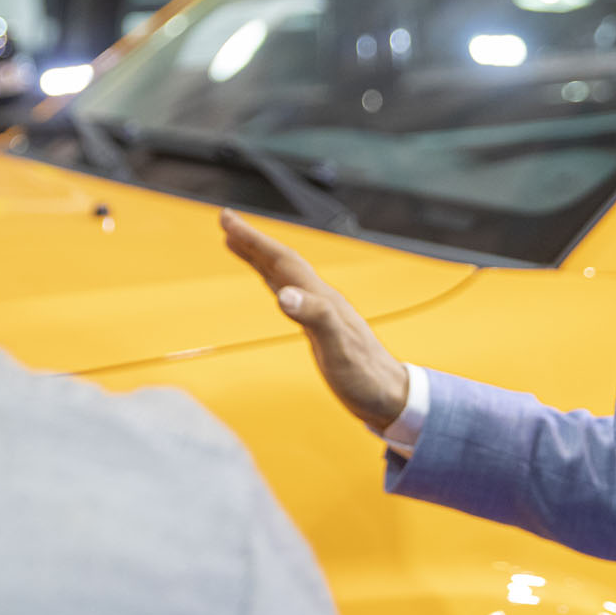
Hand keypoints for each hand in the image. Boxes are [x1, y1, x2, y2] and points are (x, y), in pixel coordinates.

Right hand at [221, 208, 410, 432]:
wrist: (389, 395)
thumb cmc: (365, 375)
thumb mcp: (338, 348)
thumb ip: (314, 317)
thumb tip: (283, 295)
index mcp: (321, 299)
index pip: (282, 260)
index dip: (254, 240)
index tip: (228, 220)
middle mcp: (320, 298)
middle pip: (282, 261)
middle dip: (253, 240)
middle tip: (227, 220)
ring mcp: (321, 311)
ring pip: (284, 274)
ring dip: (260, 256)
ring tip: (238, 244)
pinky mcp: (320, 325)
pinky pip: (290, 292)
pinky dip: (273, 281)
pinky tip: (271, 285)